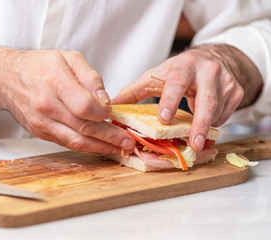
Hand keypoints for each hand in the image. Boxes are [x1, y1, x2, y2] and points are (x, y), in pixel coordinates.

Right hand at [0, 47, 134, 153]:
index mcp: (55, 82)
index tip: (113, 113)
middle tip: (128, 142)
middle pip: (84, 128)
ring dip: (100, 147)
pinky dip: (85, 146)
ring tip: (119, 148)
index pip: (86, 107)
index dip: (104, 114)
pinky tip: (99, 145)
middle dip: (110, 137)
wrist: (7, 78)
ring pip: (76, 141)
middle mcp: (47, 106)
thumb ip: (90, 77)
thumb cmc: (39, 66)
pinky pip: (66, 143)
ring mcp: (42, 122)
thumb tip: (105, 99)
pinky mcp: (41, 132)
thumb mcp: (68, 58)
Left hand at [112, 44, 262, 150]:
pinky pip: (227, 114)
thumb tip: (111, 106)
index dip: (170, 100)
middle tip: (194, 144)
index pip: (176, 83)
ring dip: (207, 127)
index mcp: (183, 65)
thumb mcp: (156, 76)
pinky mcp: (236, 91)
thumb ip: (134, 91)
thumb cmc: (178, 71)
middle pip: (206, 100)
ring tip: (199, 142)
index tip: (164, 119)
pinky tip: (206, 124)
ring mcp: (226, 81)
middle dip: (200, 123)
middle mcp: (208, 71)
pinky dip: (215, 123)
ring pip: (218, 110)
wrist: (212, 59)